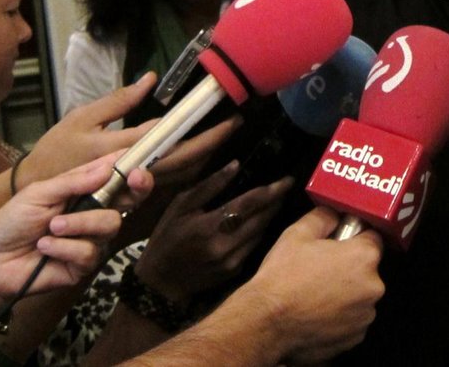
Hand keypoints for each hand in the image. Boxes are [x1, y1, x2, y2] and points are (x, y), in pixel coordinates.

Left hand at [0, 151, 153, 300]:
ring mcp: (92, 240)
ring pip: (110, 225)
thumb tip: (108, 167)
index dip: (133, 169)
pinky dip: (65, 247)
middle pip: (130, 201)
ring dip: (80, 223)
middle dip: (135, 189)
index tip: (139, 163)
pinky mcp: (84, 266)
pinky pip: (90, 252)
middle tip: (133, 179)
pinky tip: (45, 248)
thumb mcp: (39, 193)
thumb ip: (73, 181)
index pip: (116, 177)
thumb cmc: (11, 221)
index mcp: (85, 192)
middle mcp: (94, 213)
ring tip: (51, 228)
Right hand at [18, 73, 239, 189]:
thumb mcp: (82, 117)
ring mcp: (134, 185)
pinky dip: (189, 164)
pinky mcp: (134, 192)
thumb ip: (118, 101)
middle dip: (212, 141)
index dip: (195, 126)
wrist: (36, 191)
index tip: (217, 111)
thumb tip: (150, 79)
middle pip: (181, 160)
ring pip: (179, 173)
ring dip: (205, 154)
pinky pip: (169, 180)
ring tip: (223, 130)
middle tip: (234, 122)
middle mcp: (130, 170)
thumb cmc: (56, 149)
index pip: (165, 138)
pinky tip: (201, 147)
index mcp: (117, 149)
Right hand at [134, 161, 293, 303]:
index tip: (288, 179)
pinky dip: (260, 232)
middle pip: (262, 218)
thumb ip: (209, 186)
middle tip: (286, 188)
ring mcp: (232, 261)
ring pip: (262, 233)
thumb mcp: (181, 206)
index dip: (273, 190)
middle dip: (277, 202)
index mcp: (211, 225)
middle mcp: (225, 245)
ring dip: (271, 216)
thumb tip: (236, 165)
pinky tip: (260, 222)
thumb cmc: (166, 239)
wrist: (159, 283)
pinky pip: (254, 247)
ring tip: (276, 201)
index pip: (251, 202)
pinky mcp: (235, 272)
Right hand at [246, 207, 383, 363]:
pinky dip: (340, 317)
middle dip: (349, 268)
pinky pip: (353, 320)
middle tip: (321, 270)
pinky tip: (317, 313)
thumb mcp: (299, 234)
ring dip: (346, 294)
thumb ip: (324, 217)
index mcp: (363, 257)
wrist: (266, 324)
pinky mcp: (355, 338)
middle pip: (367, 269)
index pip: (372, 238)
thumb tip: (335, 214)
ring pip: (360, 296)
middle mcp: (373, 287)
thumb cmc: (283, 277)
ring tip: (316, 294)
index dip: (354, 238)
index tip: (338, 244)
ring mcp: (365, 315)